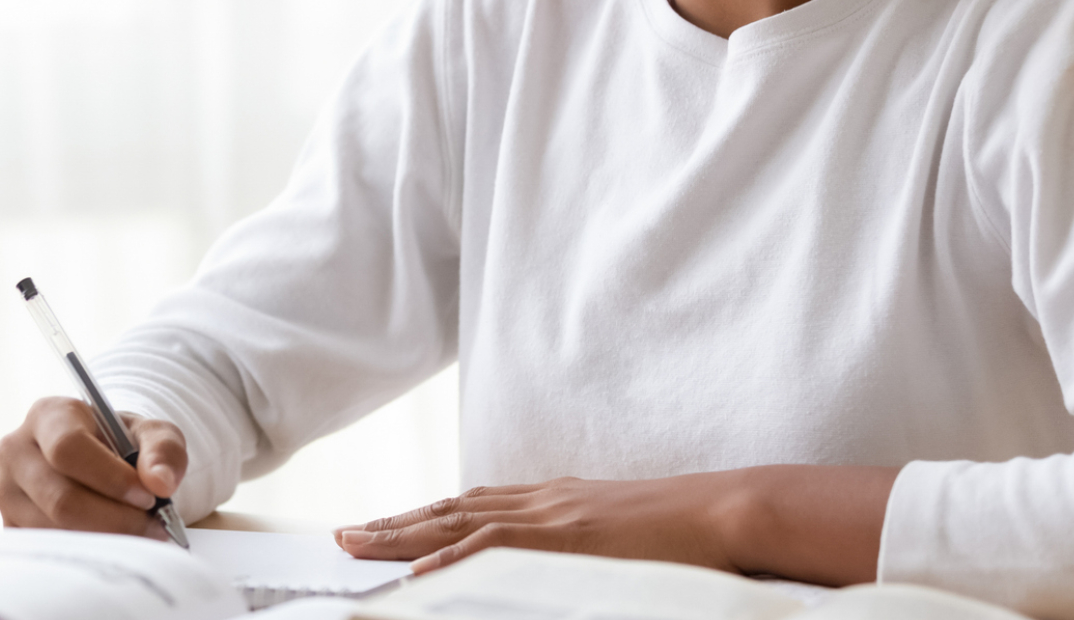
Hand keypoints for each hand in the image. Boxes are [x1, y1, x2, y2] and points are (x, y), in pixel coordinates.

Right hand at [0, 396, 185, 538]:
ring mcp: (7, 492)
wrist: (100, 462)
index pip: (68, 448)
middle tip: (154, 528)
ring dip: (105, 540)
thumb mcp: (152, 434)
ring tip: (140, 536)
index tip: (148, 497)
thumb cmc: (123, 444)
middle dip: (115, 519)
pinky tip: (113, 545)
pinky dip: (87, 554)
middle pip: (60, 498)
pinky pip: (47, 551)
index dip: (110, 478)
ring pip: (54, 530)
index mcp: (47, 415)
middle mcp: (16, 451)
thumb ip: (164, 450)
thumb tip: (160, 483)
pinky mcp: (9, 526)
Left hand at [335, 465, 895, 584]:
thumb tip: (563, 569)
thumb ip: (584, 547)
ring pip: (458, 523)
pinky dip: (450, 559)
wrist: (729, 510)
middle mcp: (544, 500)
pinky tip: (416, 573)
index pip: (476, 506)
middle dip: (395, 523)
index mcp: (556, 501)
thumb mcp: (623, 539)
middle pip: (452, 509)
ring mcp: (552, 514)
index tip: (386, 526)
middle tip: (345, 536)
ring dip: (402, 535)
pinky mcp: (565, 535)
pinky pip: (494, 549)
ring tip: (356, 547)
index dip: (427, 517)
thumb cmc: (689, 532)